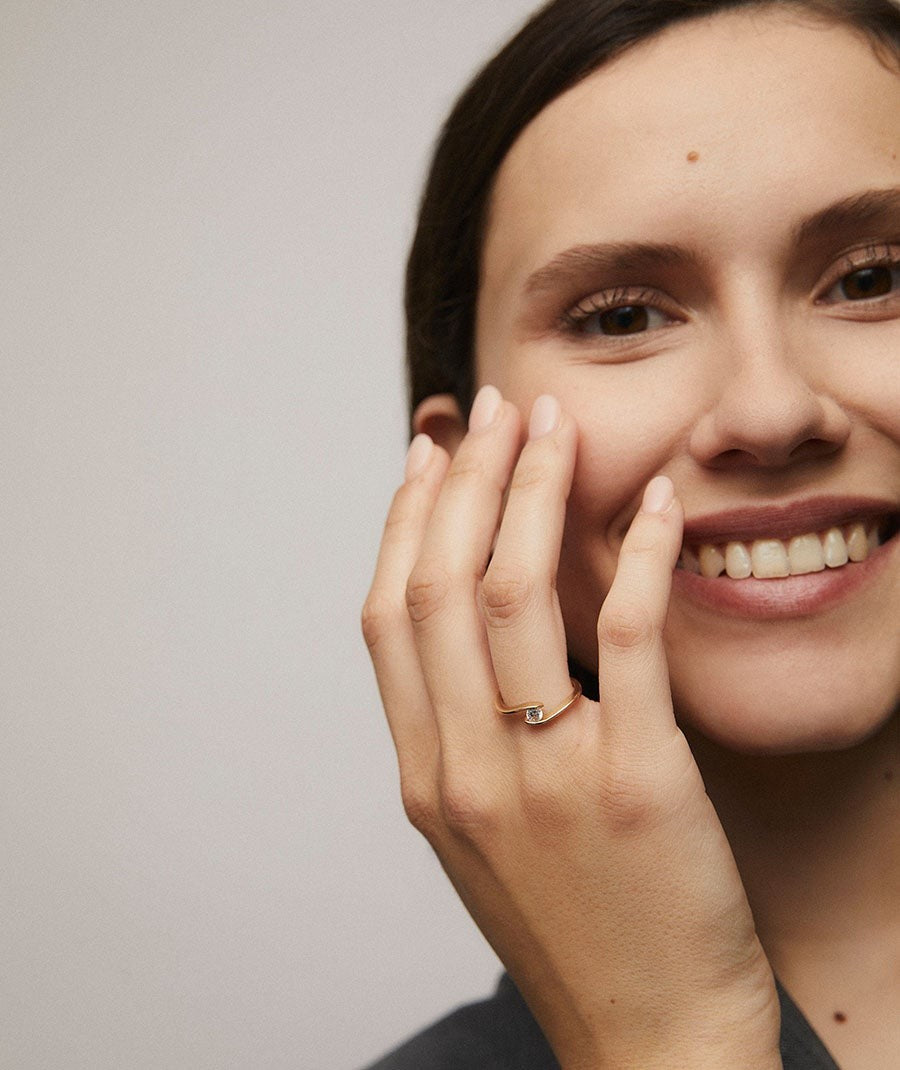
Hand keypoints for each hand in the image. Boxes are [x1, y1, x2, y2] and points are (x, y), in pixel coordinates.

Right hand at [362, 387, 781, 1068]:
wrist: (649, 1040)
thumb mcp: (484, 834)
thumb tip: (474, 630)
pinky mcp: (637, 781)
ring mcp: (543, 776)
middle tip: (494, 408)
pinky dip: (633, 553)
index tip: (428, 455)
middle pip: (438, 584)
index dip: (402, 520)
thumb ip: (463, 735)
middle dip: (464, 478)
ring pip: (510, 593)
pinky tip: (649, 500)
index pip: (388, 616)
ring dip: (529, 490)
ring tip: (552, 426)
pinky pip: (624, 637)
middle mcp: (465, 768)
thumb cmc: (575, 930)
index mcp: (425, 777)